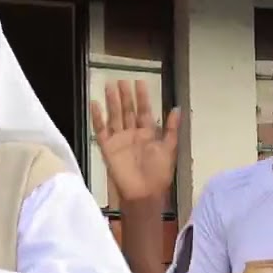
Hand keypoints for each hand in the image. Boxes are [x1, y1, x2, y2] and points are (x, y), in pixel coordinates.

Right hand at [89, 80, 180, 203]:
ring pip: (115, 116)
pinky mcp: (108, 147)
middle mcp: (132, 134)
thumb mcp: (169, 149)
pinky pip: (101, 130)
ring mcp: (119, 140)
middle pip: (128, 110)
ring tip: (109, 85)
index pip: (144, 111)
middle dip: (125, 95)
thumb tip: (177, 108)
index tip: (139, 82)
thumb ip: (172, 129)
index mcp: (148, 134)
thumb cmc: (159, 173)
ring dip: (112, 101)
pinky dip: (97, 118)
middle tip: (121, 80)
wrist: (143, 193)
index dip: (142, 97)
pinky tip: (95, 104)